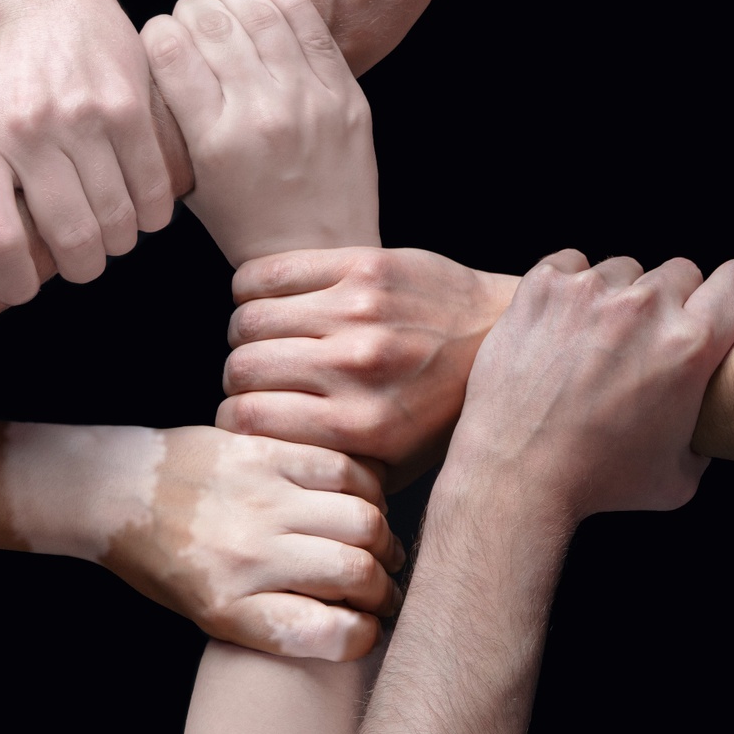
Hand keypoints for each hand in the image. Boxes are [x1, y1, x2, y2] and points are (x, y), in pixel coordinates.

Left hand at [0, 0, 170, 304]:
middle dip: (80, 267)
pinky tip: (140, 210)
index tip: (21, 289)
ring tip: (111, 237)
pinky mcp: (128, 107)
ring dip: (118, 242)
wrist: (43, 1)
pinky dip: (151, 213)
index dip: (12, 282)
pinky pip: (153, 187)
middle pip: (68, 236)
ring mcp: (82, 117)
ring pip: (117, 218)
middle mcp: (25, 129)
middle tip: (80, 265)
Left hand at [46, 423, 404, 661]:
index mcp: (228, 608)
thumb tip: (346, 616)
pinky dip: (367, 489)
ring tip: (379, 547)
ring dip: (383, 539)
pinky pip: (343, 470)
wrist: (116, 490)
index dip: (363, 636)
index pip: (330, 634)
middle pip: (357, 573)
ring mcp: (260, 499)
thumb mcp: (204, 611)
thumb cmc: (160, 560)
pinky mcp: (266, 454)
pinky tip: (363, 502)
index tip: (365, 631)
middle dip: (383, 589)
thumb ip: (270, 616)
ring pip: (363, 520)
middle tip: (382, 589)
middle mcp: (248, 556)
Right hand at [140, 0, 374, 266]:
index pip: (170, 51)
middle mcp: (260, 114)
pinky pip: (313, 28)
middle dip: (191, 9)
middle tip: (191, 15)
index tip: (159, 34)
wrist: (322, 251)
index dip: (156, 31)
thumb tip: (157, 58)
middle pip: (211, 25)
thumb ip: (170, 124)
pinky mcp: (345, 95)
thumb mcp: (191, 181)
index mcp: (213, 139)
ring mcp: (307, 101)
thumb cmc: (246, 221)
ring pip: (261, 16)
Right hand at [219, 247, 518, 484]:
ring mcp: (360, 311)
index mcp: (361, 423)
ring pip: (249, 319)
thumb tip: (266, 464)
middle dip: (239, 378)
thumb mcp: (396, 463)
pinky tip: (272, 304)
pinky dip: (252, 290)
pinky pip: (268, 272)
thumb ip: (332, 468)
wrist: (500, 335)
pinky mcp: (365, 266)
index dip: (233, 419)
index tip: (244, 416)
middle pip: (242, 368)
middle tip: (257, 379)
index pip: (247, 418)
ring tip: (266, 342)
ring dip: (246, 335)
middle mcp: (357, 366)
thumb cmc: (442, 407)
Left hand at [446, 252, 733, 518]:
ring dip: (618, 297)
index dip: (731, 296)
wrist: (515, 475)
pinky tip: (562, 329)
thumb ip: (706, 435)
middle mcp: (645, 308)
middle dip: (672, 302)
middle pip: (681, 272)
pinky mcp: (544, 286)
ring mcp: (591, 291)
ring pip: (625, 269)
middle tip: (646, 341)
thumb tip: (711, 418)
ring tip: (595, 342)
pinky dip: (570, 289)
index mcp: (690, 346)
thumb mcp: (679, 475)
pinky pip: (572, 264)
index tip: (716, 312)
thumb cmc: (598, 482)